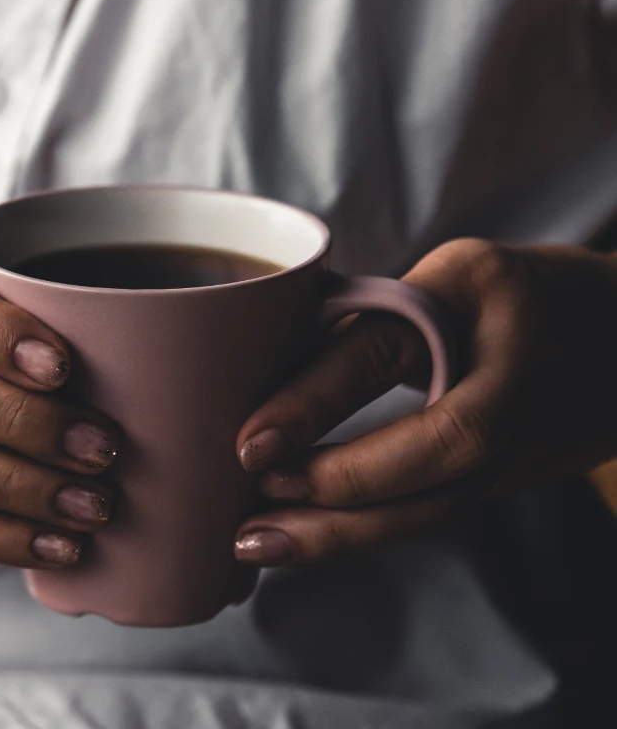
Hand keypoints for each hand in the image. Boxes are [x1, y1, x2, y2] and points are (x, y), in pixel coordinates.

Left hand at [233, 239, 616, 564]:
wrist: (614, 330)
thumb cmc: (486, 295)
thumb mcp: (432, 278)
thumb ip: (361, 319)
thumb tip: (240, 373)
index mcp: (473, 285)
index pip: (386, 347)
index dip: (313, 400)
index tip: (248, 444)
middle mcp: (512, 358)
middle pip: (440, 439)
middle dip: (342, 482)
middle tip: (255, 503)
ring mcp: (527, 422)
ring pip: (444, 493)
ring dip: (346, 529)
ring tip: (258, 542)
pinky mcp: (518, 470)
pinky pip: (440, 507)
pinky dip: (367, 529)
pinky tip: (304, 539)